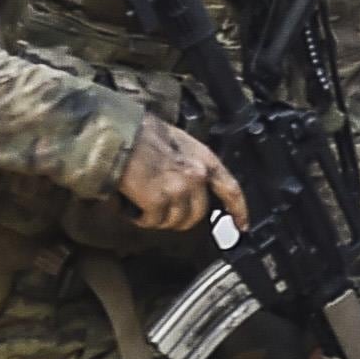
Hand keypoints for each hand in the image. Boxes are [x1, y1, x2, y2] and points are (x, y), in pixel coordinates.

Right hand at [116, 115, 246, 233]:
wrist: (118, 135)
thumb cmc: (141, 133)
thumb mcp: (177, 141)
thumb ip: (189, 163)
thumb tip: (185, 180)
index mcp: (204, 158)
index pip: (230, 189)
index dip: (238, 210)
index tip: (241, 226)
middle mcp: (196, 176)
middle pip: (197, 214)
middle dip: (179, 217)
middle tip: (160, 210)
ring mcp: (178, 190)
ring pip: (174, 221)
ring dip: (158, 218)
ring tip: (142, 203)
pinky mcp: (158, 201)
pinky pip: (153, 221)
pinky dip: (141, 217)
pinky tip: (132, 205)